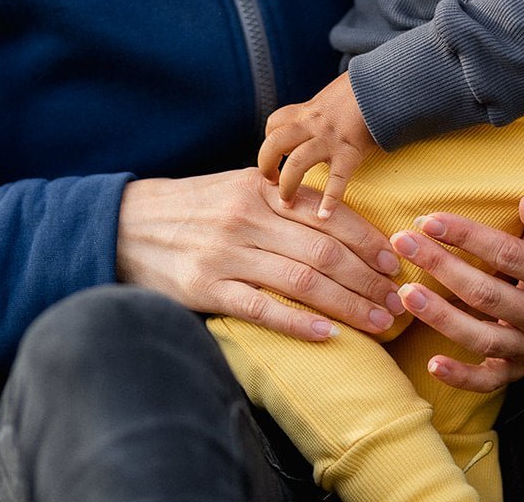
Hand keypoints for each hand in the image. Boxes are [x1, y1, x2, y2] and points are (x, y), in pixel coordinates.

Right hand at [116, 168, 403, 341]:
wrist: (124, 224)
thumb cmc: (191, 207)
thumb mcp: (236, 187)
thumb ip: (280, 198)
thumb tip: (336, 215)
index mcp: (260, 189)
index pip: (328, 213)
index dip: (368, 238)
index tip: (395, 260)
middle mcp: (248, 218)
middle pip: (324, 250)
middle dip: (368, 278)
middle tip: (399, 300)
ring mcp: (226, 254)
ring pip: (302, 281)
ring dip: (347, 304)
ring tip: (378, 322)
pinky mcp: (206, 288)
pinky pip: (261, 308)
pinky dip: (298, 323)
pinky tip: (328, 335)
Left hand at [258, 72, 377, 217]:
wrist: (384, 84)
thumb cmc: (360, 90)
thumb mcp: (332, 96)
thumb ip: (319, 112)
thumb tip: (315, 123)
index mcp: (307, 111)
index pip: (274, 124)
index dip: (270, 141)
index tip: (276, 156)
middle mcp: (313, 124)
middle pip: (275, 143)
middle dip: (267, 165)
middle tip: (271, 182)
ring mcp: (330, 139)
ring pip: (296, 162)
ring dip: (288, 186)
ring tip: (287, 203)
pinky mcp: (350, 152)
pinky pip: (336, 180)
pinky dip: (329, 200)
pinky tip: (324, 216)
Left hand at [390, 196, 523, 392]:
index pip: (506, 254)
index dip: (466, 236)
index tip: (428, 220)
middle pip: (486, 294)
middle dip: (440, 266)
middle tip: (402, 243)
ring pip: (482, 338)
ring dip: (440, 316)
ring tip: (405, 293)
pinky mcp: (521, 370)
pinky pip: (489, 380)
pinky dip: (461, 377)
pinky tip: (432, 364)